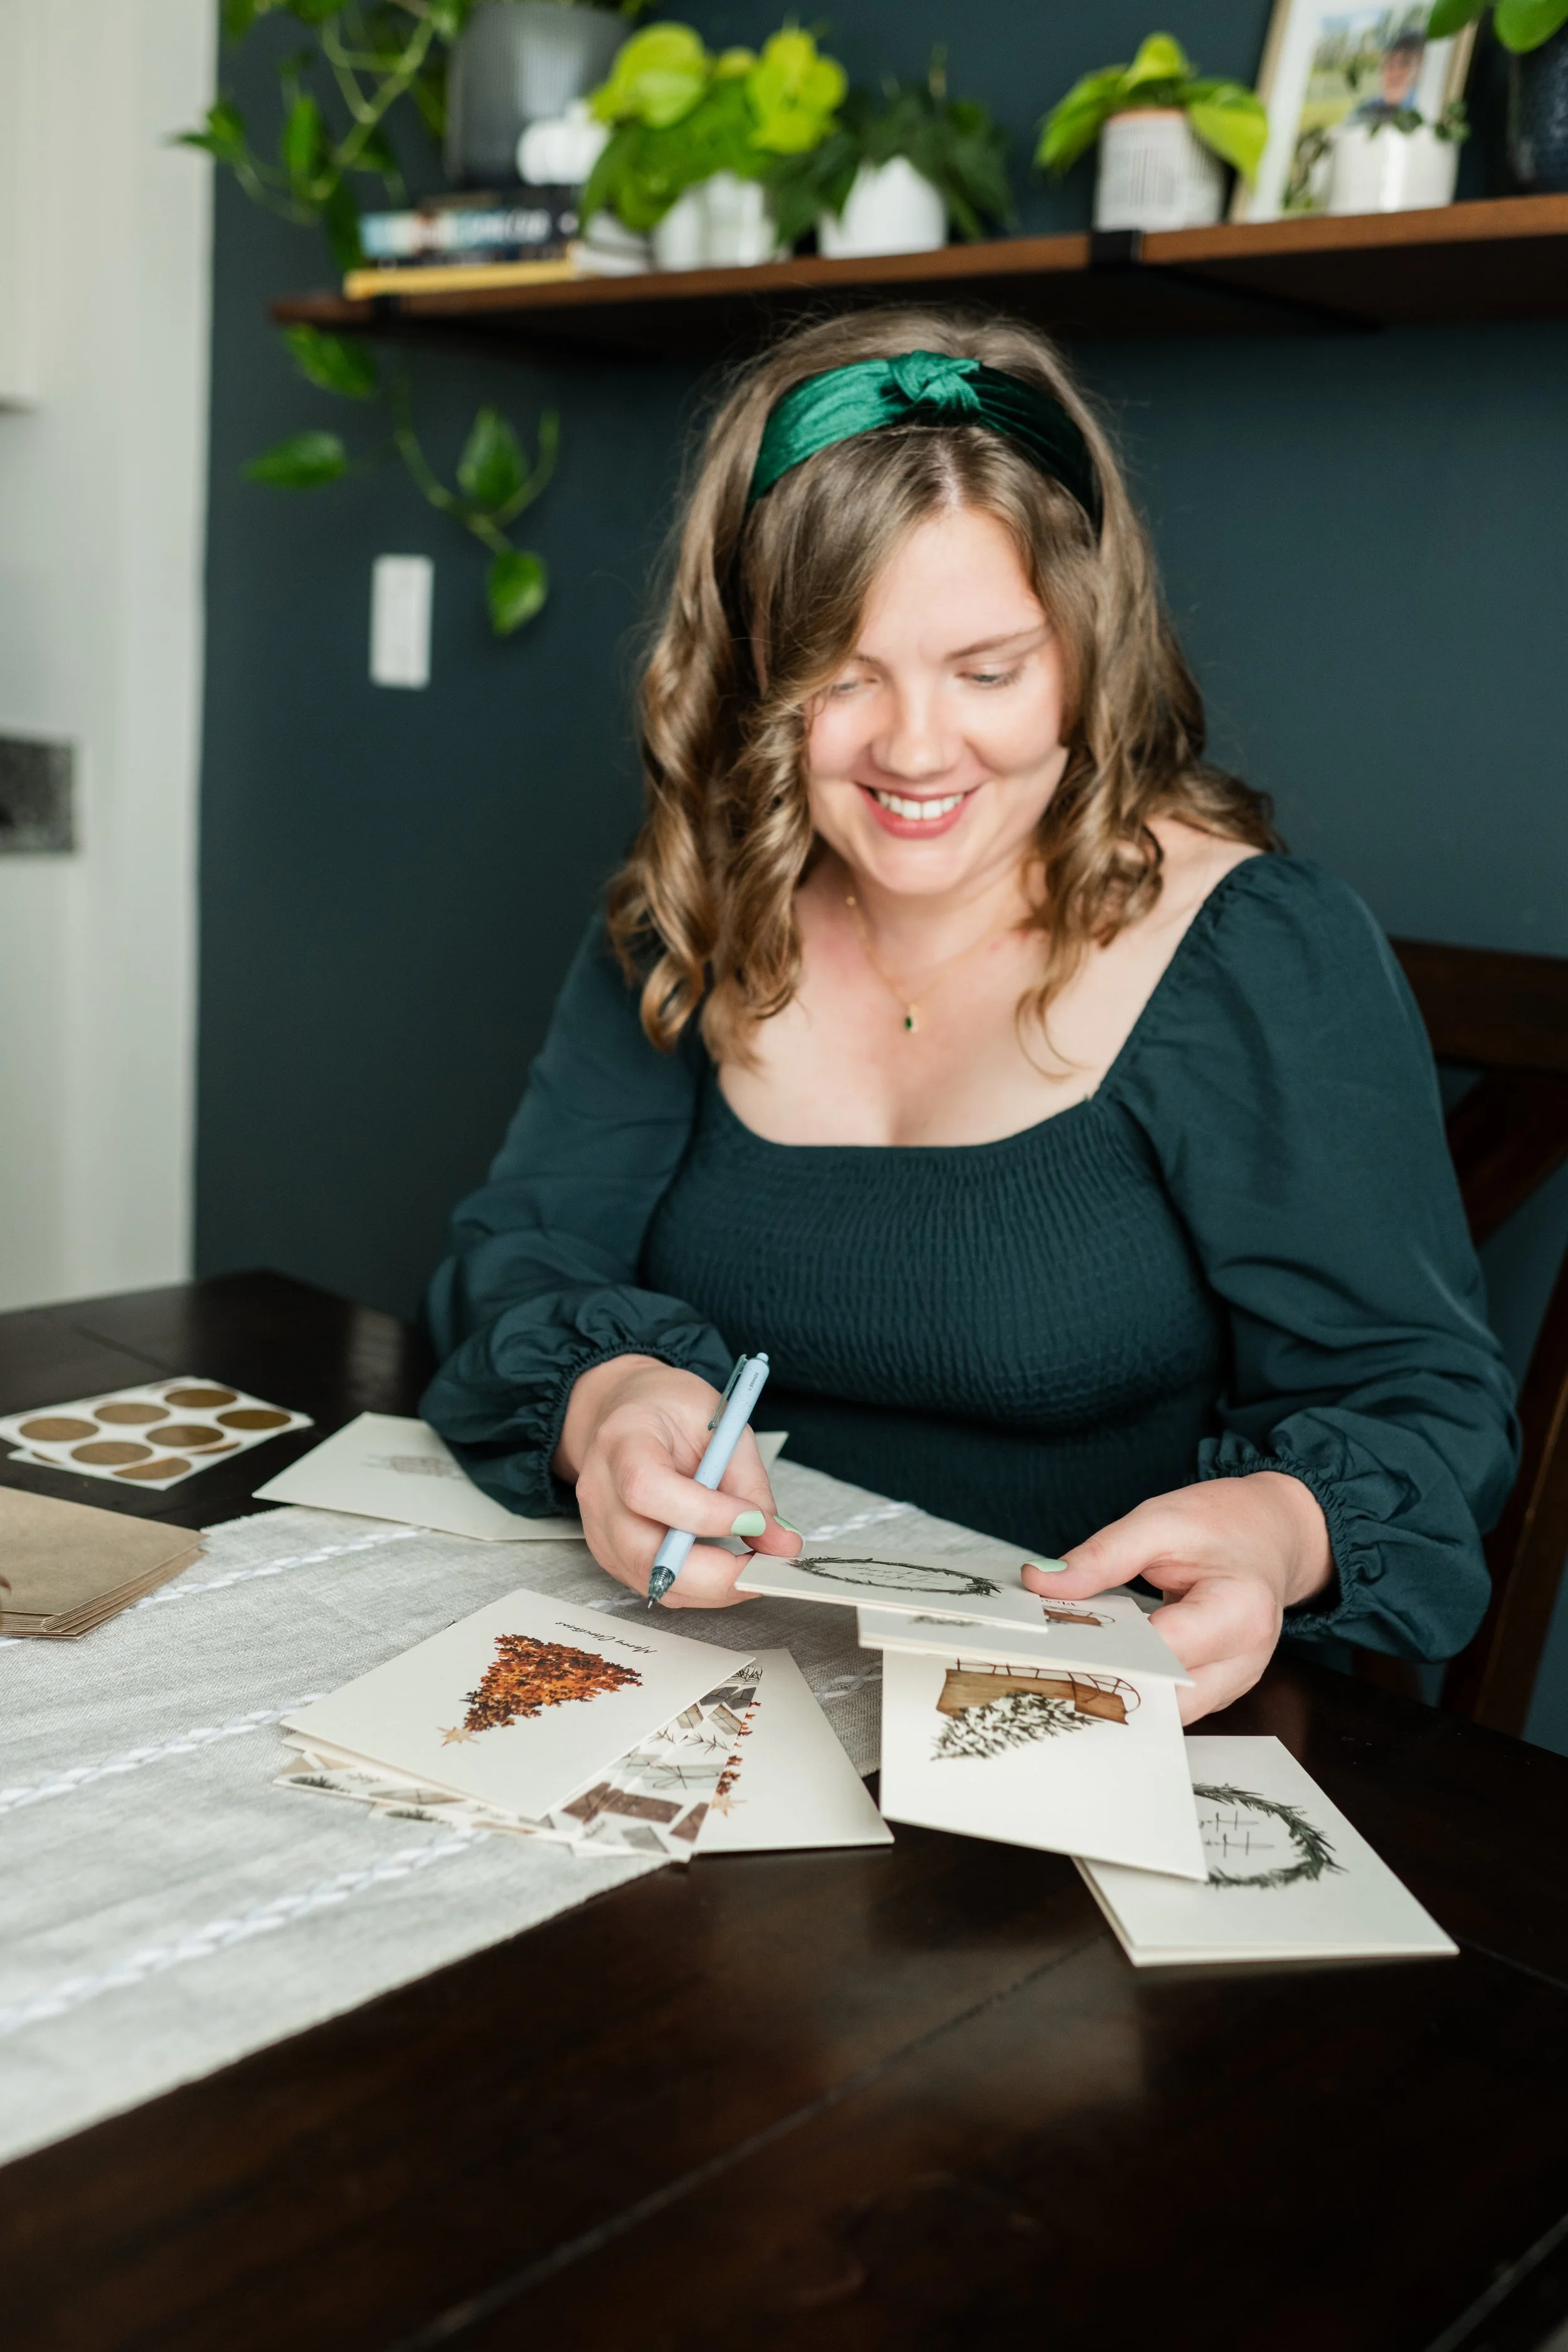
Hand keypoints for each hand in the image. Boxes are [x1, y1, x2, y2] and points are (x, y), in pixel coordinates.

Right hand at [555, 1355, 802, 1607]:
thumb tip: (780, 1542)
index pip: (648, 1489)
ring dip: (714, 1588)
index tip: (756, 1521)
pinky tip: (727, 1568)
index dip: (705, 1515)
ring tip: (754, 1567)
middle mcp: (599, 1491)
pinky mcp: (610, 1555)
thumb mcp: (722, 1426)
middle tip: (767, 1566)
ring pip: (654, 1581)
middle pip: (644, 1555)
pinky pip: (656, 1585)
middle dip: (716, 1574)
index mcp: (622, 1440)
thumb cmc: (670, 1411)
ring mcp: (598, 1529)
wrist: (624, 1413)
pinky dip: (700, 1587)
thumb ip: (750, 1484)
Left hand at [1021, 1473, 1333, 1723]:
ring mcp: (1235, 1682)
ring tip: (1066, 1670)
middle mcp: (1245, 1661)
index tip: (1050, 1647)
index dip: (1105, 1652)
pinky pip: (1172, 1704)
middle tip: (1047, 1669)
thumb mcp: (1159, 1521)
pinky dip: (1136, 1689)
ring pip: (1166, 1712)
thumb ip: (1102, 1556)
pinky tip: (1100, 1671)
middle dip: (1108, 1687)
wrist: (1270, 1534)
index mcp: (1240, 1612)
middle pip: (1166, 1699)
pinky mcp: (1219, 1690)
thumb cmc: (1222, 1524)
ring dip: (1119, 1694)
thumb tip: (1040, 1582)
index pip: (1162, 1651)